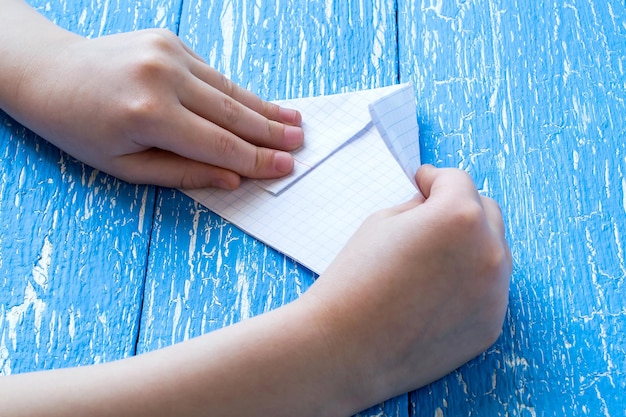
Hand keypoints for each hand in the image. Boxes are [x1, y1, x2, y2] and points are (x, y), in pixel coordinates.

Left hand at [3, 27, 302, 188]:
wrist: (49, 73)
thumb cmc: (81, 129)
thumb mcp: (125, 167)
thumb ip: (183, 174)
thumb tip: (232, 178)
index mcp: (149, 114)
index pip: (219, 144)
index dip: (257, 159)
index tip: (285, 167)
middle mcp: (163, 77)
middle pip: (232, 112)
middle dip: (270, 132)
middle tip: (300, 143)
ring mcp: (167, 52)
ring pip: (229, 89)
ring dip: (263, 108)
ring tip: (293, 121)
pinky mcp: (169, 41)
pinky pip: (213, 73)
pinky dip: (238, 92)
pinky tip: (260, 104)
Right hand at [302, 165, 511, 408]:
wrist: (345, 347)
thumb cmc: (355, 280)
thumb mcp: (380, 222)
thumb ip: (417, 208)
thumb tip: (433, 207)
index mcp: (459, 217)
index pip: (457, 180)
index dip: (434, 178)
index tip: (422, 182)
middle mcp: (489, 251)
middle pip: (486, 211)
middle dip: (459, 206)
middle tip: (430, 216)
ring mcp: (495, 292)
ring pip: (493, 251)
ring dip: (469, 245)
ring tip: (433, 257)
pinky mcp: (491, 325)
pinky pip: (489, 289)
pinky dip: (470, 282)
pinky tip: (436, 291)